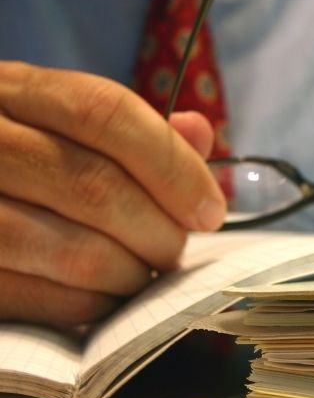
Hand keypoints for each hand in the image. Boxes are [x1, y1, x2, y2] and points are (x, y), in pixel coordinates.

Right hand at [0, 62, 225, 325]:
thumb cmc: (31, 159)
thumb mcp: (70, 128)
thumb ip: (136, 133)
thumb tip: (199, 132)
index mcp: (17, 93)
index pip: (106, 113)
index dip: (174, 166)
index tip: (210, 210)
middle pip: (96, 186)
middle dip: (159, 232)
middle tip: (175, 250)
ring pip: (77, 251)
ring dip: (131, 274)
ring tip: (144, 272)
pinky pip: (45, 299)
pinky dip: (95, 304)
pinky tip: (107, 294)